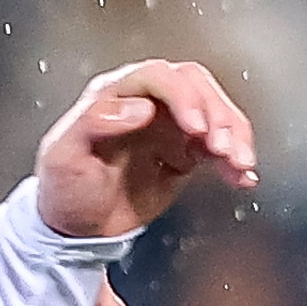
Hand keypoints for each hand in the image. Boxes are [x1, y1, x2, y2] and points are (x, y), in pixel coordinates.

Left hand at [30, 59, 258, 239]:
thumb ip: (93, 123)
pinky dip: (235, 159)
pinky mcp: (183, 152)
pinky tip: (242, 177)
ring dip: (234, 135)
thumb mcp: (64, 156)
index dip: (183, 97)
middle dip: (217, 114)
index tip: (196, 127)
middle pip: (195, 87)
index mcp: (114, 95)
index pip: (158, 77)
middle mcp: (146, 103)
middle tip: (224, 148)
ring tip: (239, 163)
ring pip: (214, 113)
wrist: (77, 229)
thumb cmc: (64, 189)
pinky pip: (218, 146)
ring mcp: (167, 127)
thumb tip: (138, 108)